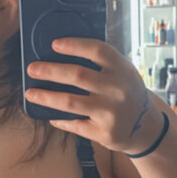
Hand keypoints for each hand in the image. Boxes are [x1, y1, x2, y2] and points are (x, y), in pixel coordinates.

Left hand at [25, 37, 163, 153]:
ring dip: (46, 97)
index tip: (54, 44)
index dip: (74, 46)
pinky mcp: (104, 132)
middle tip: (32, 69)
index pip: (97, 50)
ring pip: (70, 102)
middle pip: (78, 75)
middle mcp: (118, 89)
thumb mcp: (122, 73)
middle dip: (50, 71)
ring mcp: (111, 112)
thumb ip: (100, 64)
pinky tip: (49, 116)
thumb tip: (59, 54)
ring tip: (30, 94)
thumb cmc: (125, 92)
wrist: (146, 126)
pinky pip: (75, 124)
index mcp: (122, 68)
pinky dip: (60, 120)